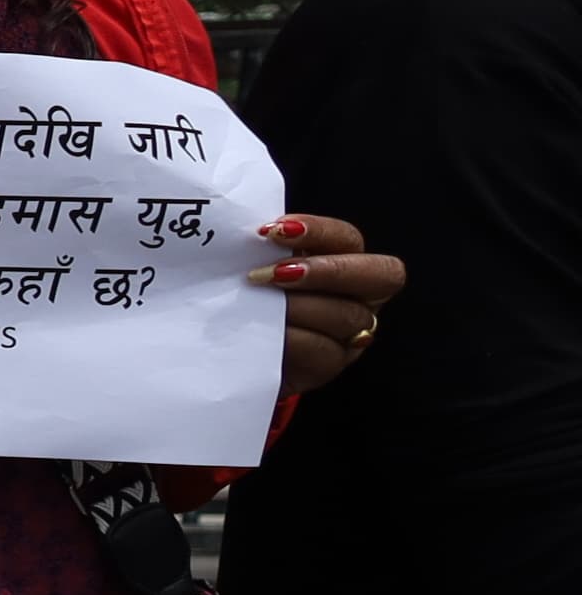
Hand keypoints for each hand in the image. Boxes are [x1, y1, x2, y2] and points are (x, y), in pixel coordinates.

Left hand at [256, 212, 401, 395]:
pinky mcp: (329, 367)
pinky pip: (326, 352)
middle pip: (380, 276)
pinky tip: (260, 333)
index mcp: (339, 261)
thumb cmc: (238, 301)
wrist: (214, 358)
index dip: (318, 231)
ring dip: (300, 306)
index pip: (347, 239)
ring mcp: (350, 335)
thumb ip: (260, 250)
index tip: (269, 231)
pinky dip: (293, 339)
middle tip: (274, 274)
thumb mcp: (250, 268)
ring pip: (350, 316)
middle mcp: (357, 296)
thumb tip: (240, 228)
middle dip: (328, 271)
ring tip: (258, 302)